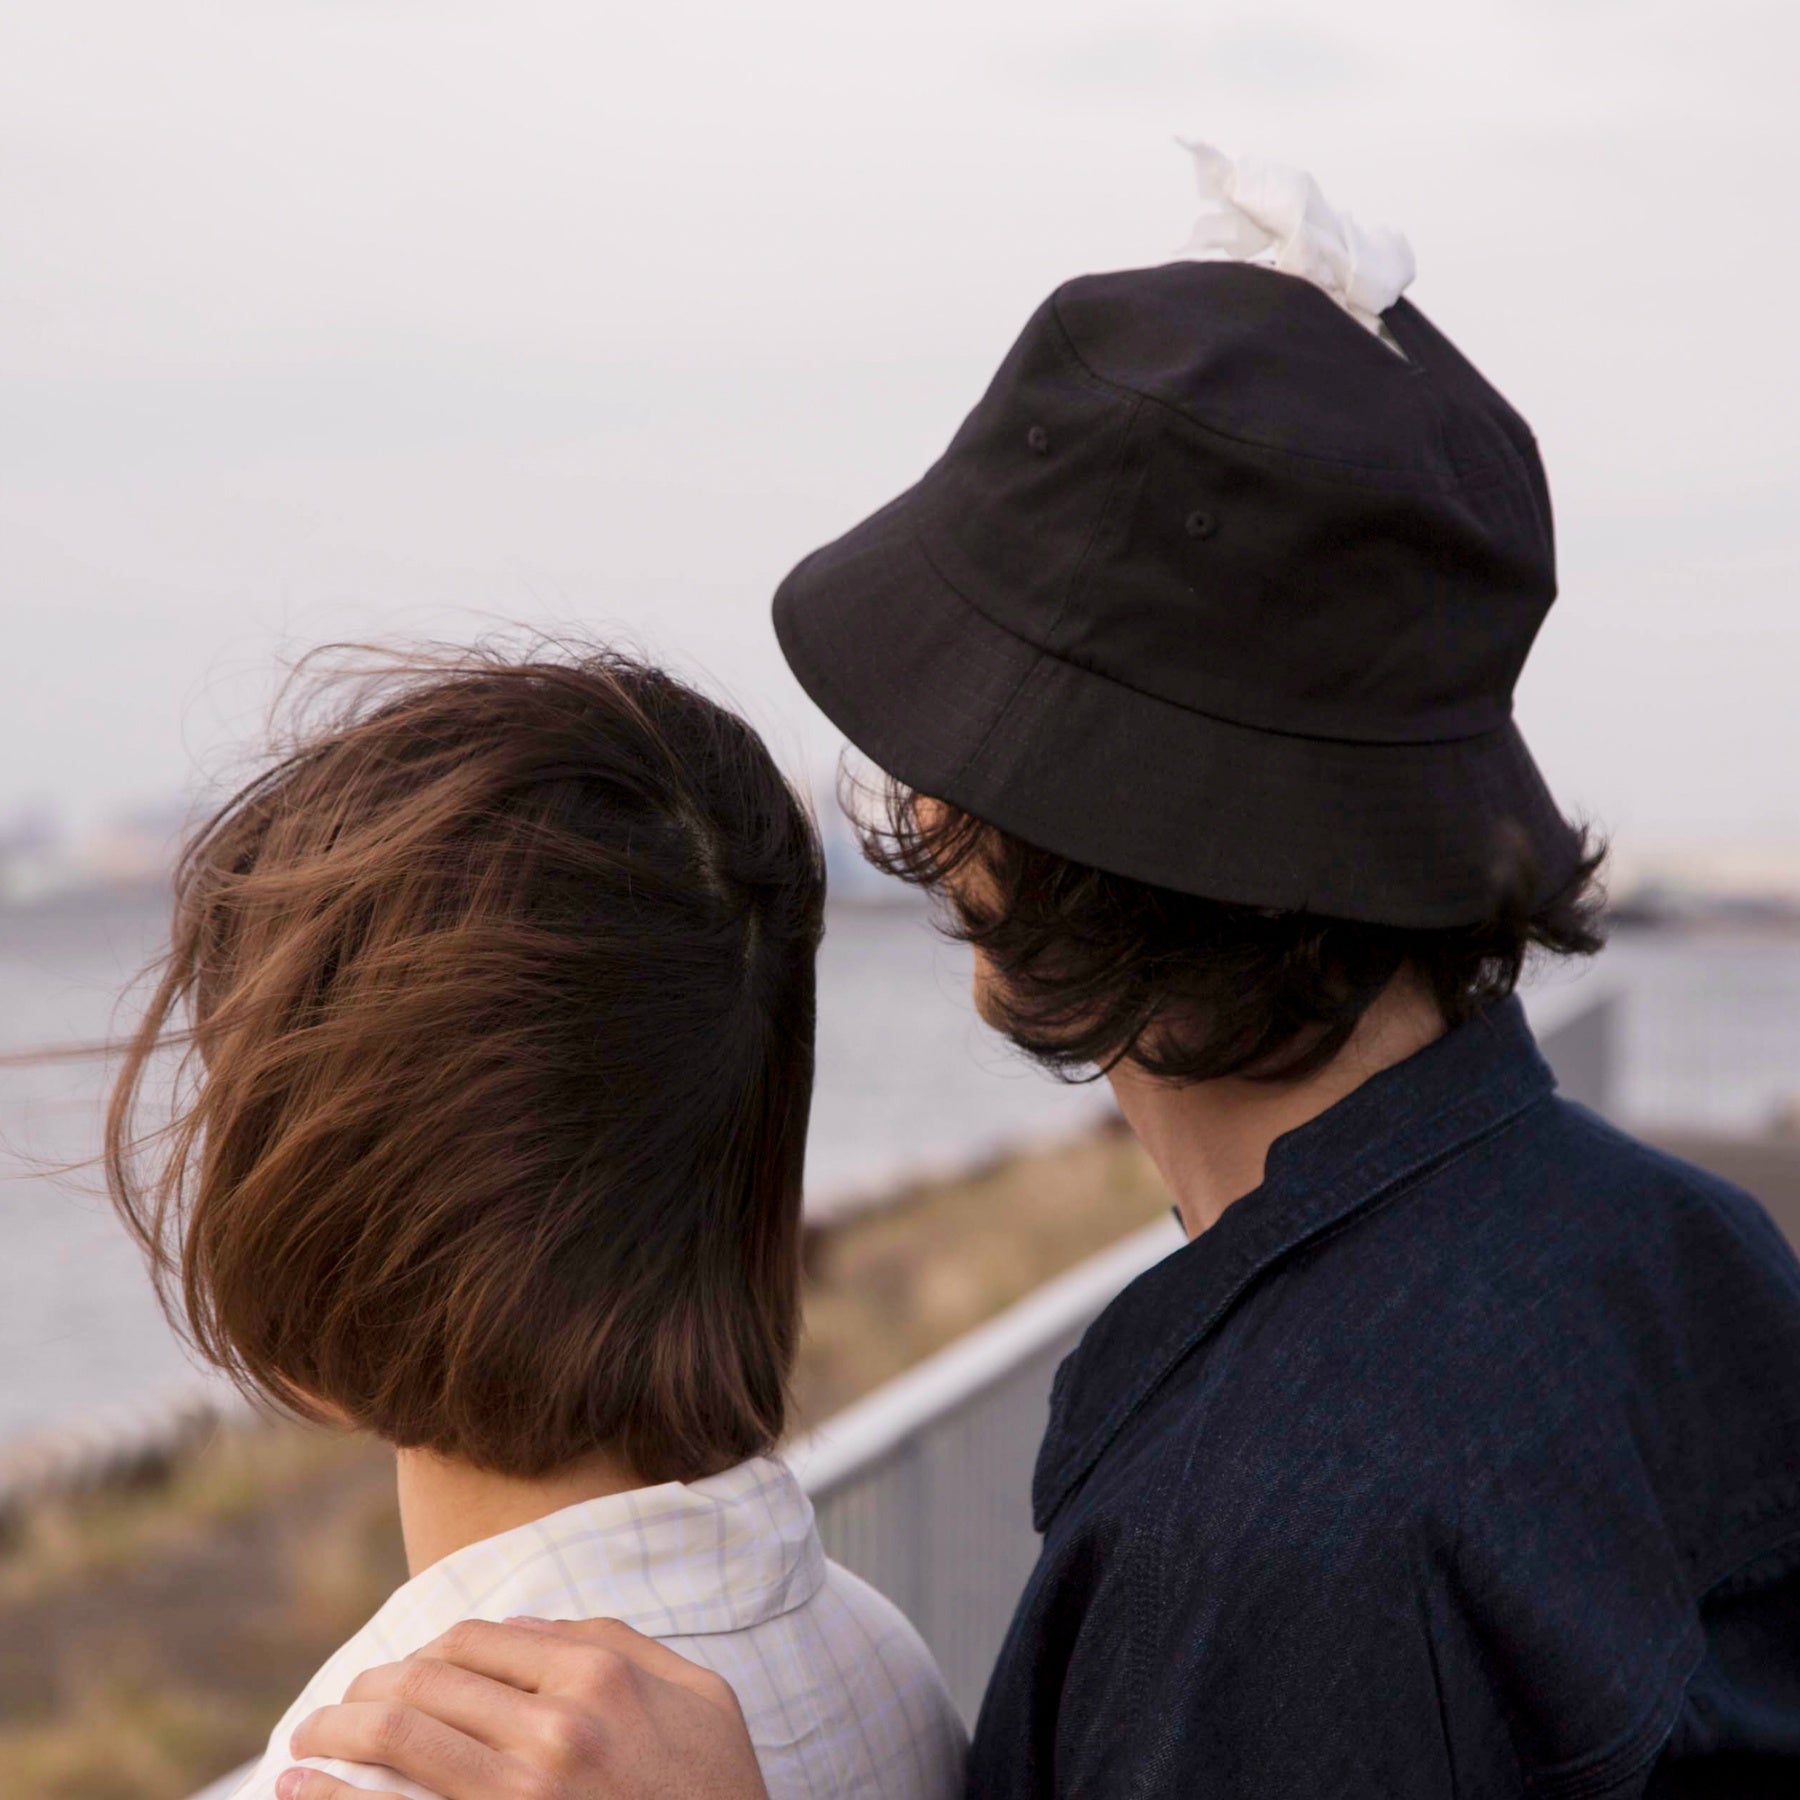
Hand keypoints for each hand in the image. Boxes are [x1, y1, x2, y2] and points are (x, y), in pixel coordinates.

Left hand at [275, 1616, 769, 1799]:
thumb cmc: (716, 1797)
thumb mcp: (701, 1699)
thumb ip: (625, 1646)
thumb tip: (542, 1626)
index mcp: (601, 1675)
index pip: (474, 1641)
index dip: (423, 1655)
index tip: (398, 1679)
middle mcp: (556, 1730)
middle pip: (423, 1684)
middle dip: (364, 1693)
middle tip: (334, 1713)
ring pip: (395, 1739)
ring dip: (331, 1736)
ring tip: (305, 1746)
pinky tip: (298, 1793)